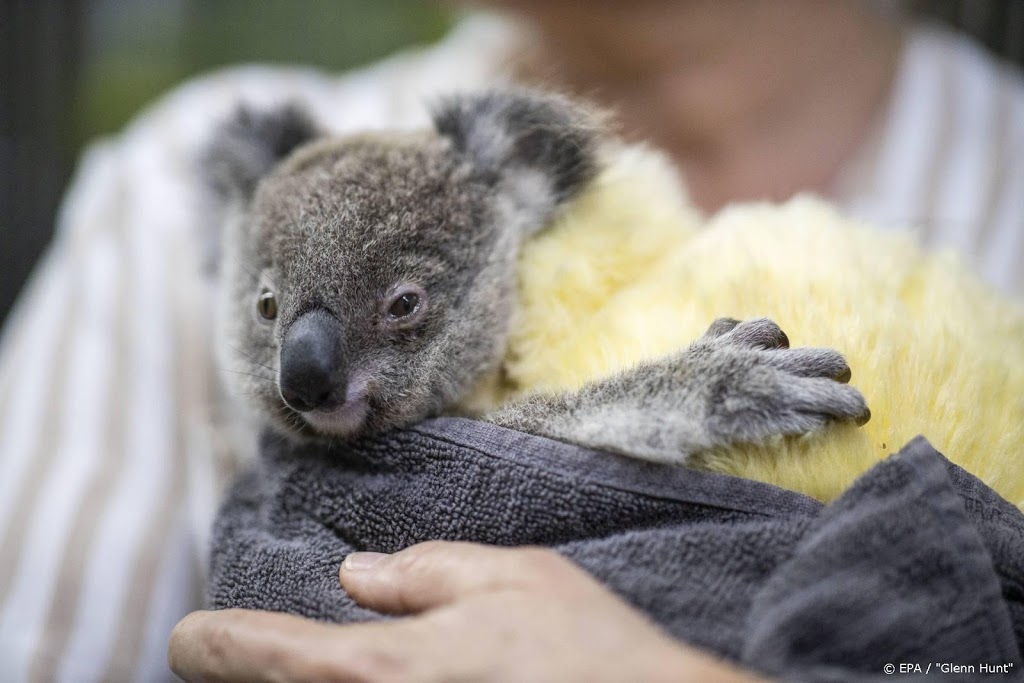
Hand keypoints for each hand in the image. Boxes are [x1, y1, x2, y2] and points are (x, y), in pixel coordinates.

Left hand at [169, 541, 762, 681]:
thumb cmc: (587, 655)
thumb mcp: (514, 578)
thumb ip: (425, 572)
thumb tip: (358, 576)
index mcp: (378, 670)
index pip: (255, 654)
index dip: (211, 642)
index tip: (193, 636)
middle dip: (254, 674)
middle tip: (248, 655)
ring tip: (303, 666)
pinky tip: (397, 677)